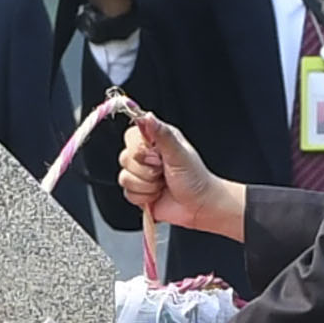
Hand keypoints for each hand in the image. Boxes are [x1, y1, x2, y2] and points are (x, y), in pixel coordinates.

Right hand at [118, 116, 245, 238]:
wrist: (199, 206)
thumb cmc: (195, 178)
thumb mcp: (179, 153)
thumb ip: (162, 134)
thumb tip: (147, 116)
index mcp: (156, 140)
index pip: (131, 136)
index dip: (140, 149)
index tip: (157, 156)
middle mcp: (146, 155)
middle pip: (125, 158)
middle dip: (145, 170)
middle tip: (163, 172)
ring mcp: (141, 174)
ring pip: (124, 178)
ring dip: (146, 185)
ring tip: (162, 184)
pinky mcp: (138, 192)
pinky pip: (128, 193)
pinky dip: (144, 197)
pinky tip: (157, 194)